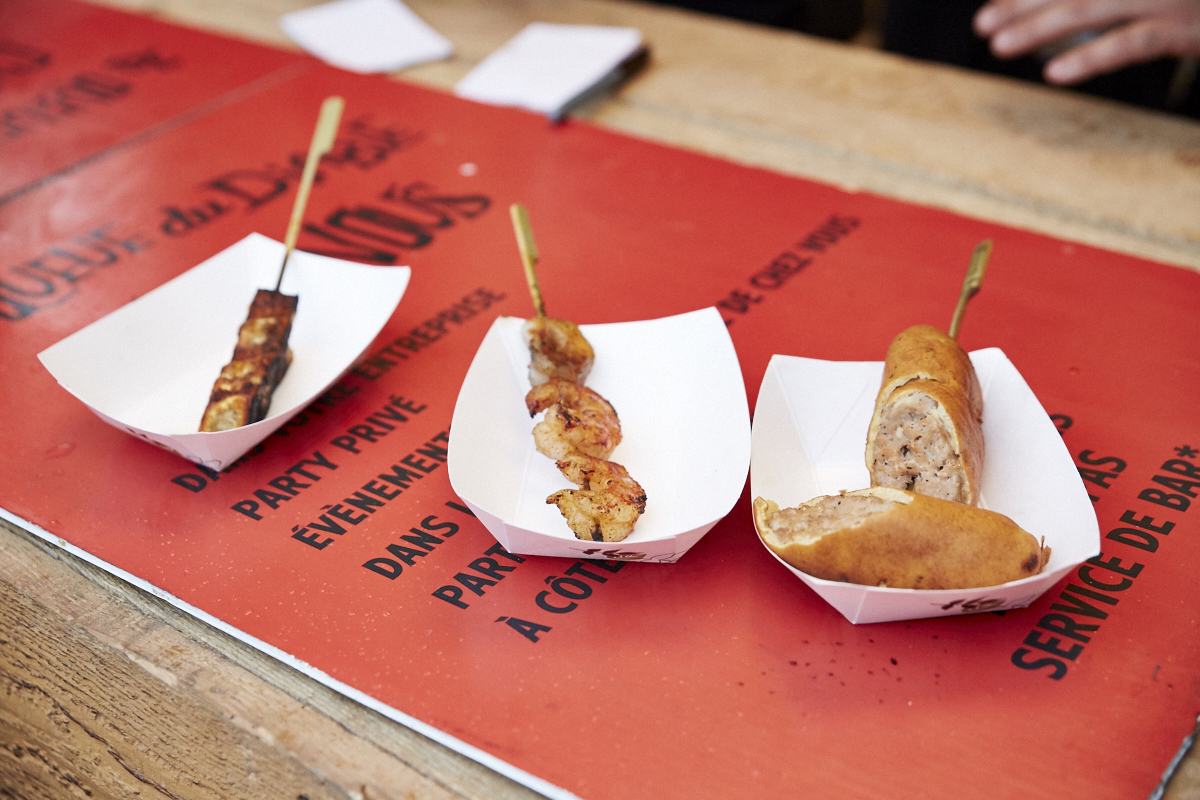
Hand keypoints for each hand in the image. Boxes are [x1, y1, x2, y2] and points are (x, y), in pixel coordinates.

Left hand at [973, 0, 1199, 83]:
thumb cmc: (1192, 4)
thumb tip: (1055, 10)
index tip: (995, 6)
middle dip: (1024, 3)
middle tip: (982, 23)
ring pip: (1092, 8)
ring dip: (1041, 27)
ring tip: (1000, 44)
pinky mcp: (1185, 27)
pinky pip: (1131, 42)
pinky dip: (1091, 57)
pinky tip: (1056, 72)